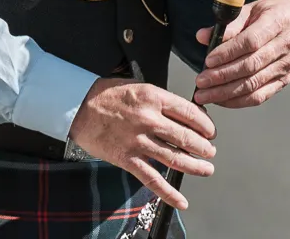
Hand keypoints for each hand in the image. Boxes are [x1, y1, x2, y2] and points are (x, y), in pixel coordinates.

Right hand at [68, 78, 215, 210]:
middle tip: (211, 152)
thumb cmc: (109, 95)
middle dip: (204, 147)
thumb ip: (161, 101)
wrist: (78, 106)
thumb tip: (186, 116)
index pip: (189, 113)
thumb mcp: (140, 88)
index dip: (205, 125)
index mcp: (153, 97)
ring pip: (174, 158)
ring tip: (206, 169)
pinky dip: (168, 192)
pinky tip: (181, 201)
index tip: (211, 131)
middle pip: (186, 137)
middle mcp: (148, 119)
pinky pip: (152, 178)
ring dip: (195, 167)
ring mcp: (138, 141)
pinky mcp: (127, 159)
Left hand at [193, 0, 289, 108]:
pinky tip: (220, 99)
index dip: (228, 53)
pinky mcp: (284, 80)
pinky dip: (238, 101)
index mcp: (277, 21)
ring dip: (226, 92)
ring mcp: (287, 66)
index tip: (207, 61)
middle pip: (251, 66)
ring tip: (205, 94)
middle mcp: (286, 45)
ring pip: (254, 84)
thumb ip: (227, 25)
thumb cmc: (267, 13)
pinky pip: (260, 96)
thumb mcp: (249, 9)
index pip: (251, 42)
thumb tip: (202, 37)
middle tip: (201, 81)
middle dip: (222, 76)